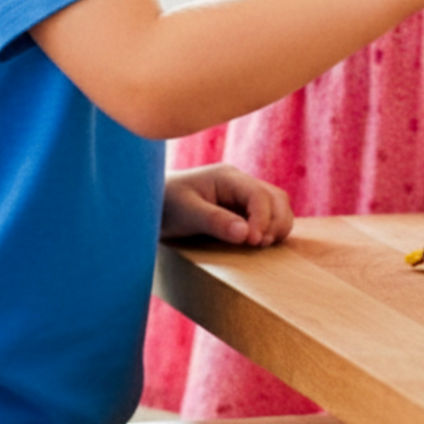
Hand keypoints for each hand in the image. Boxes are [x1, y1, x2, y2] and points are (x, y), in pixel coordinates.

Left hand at [160, 164, 293, 245]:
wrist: (147, 205)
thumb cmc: (164, 205)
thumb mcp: (186, 213)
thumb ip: (215, 221)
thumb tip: (246, 234)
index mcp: (227, 177)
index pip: (258, 194)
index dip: (263, 219)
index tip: (253, 243)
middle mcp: (238, 183)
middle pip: (276, 197)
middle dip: (275, 222)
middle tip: (260, 245)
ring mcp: (240, 196)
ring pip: (276, 205)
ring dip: (276, 225)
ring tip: (261, 245)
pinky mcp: (239, 210)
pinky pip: (266, 216)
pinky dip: (269, 228)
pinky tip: (258, 243)